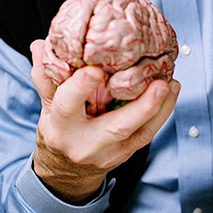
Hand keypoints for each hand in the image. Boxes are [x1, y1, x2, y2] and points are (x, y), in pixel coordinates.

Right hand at [29, 39, 179, 203]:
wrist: (68, 167)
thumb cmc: (60, 128)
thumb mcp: (48, 103)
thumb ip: (46, 75)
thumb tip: (41, 44)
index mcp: (61, 127)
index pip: (67, 105)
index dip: (81, 87)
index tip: (96, 68)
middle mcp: (86, 143)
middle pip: (115, 127)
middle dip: (140, 107)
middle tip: (160, 84)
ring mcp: (110, 152)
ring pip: (140, 133)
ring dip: (160, 107)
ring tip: (171, 84)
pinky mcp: (127, 152)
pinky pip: (148, 133)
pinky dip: (163, 112)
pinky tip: (171, 92)